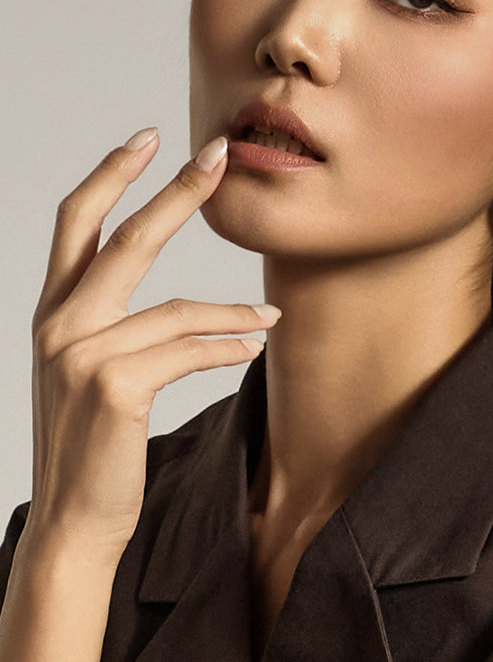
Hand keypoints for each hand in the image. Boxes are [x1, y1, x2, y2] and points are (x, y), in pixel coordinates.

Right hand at [24, 128, 280, 563]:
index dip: (111, 176)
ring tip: (269, 322)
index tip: (147, 139)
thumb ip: (119, 337)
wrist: (75, 522)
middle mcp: (60, 326)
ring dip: (232, 316)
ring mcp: (82, 355)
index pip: (76, 225)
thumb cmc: (94, 454)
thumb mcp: (95, 382)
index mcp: (52, 316)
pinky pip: (187, 351)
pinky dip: (226, 349)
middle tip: (220, 153)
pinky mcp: (116, 387)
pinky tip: (251, 350)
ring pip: (176, 310)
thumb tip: (183, 315)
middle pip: (125, 240)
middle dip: (175, 192)